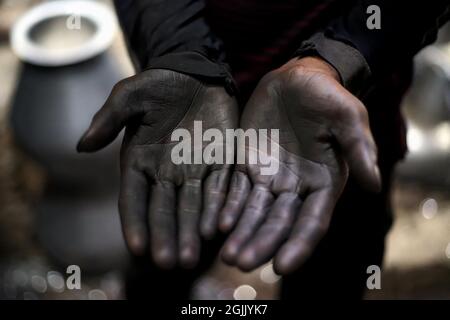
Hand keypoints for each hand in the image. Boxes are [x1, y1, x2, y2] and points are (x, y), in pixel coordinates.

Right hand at [77, 69, 237, 268]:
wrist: (195, 74)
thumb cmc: (158, 85)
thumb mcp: (129, 96)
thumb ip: (108, 119)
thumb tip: (82, 146)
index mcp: (139, 161)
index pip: (133, 198)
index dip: (135, 222)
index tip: (137, 247)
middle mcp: (165, 173)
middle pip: (163, 210)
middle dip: (165, 236)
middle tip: (168, 262)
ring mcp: (194, 169)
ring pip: (192, 207)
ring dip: (190, 232)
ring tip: (190, 256)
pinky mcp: (221, 162)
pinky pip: (218, 188)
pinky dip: (216, 207)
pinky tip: (215, 228)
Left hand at [219, 57, 380, 273]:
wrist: (298, 77)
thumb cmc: (328, 96)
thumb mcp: (348, 116)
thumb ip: (358, 148)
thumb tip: (374, 185)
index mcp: (324, 183)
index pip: (312, 221)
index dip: (298, 244)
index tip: (282, 265)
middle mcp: (296, 187)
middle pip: (278, 222)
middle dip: (261, 244)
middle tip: (242, 263)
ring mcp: (270, 178)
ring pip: (254, 212)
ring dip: (241, 234)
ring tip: (227, 255)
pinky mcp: (248, 164)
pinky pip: (235, 190)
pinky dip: (227, 208)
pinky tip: (218, 225)